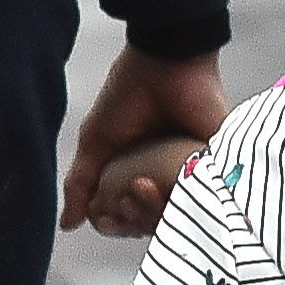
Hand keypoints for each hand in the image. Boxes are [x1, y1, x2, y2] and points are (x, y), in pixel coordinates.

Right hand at [65, 47, 225, 236]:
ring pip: (175, 215)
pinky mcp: (218, 166)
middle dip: (133, 217)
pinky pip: (202, 200)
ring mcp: (193, 173)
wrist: (164, 60)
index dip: (117, 223)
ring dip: (150, 210)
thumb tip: (67, 224)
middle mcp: (167, 177)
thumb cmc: (128, 95)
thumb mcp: (96, 142)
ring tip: (142, 184)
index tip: (107, 215)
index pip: (131, 217)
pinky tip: (157, 186)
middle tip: (129, 193)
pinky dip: (176, 202)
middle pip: (152, 222)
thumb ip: (82, 184)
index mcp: (141, 173)